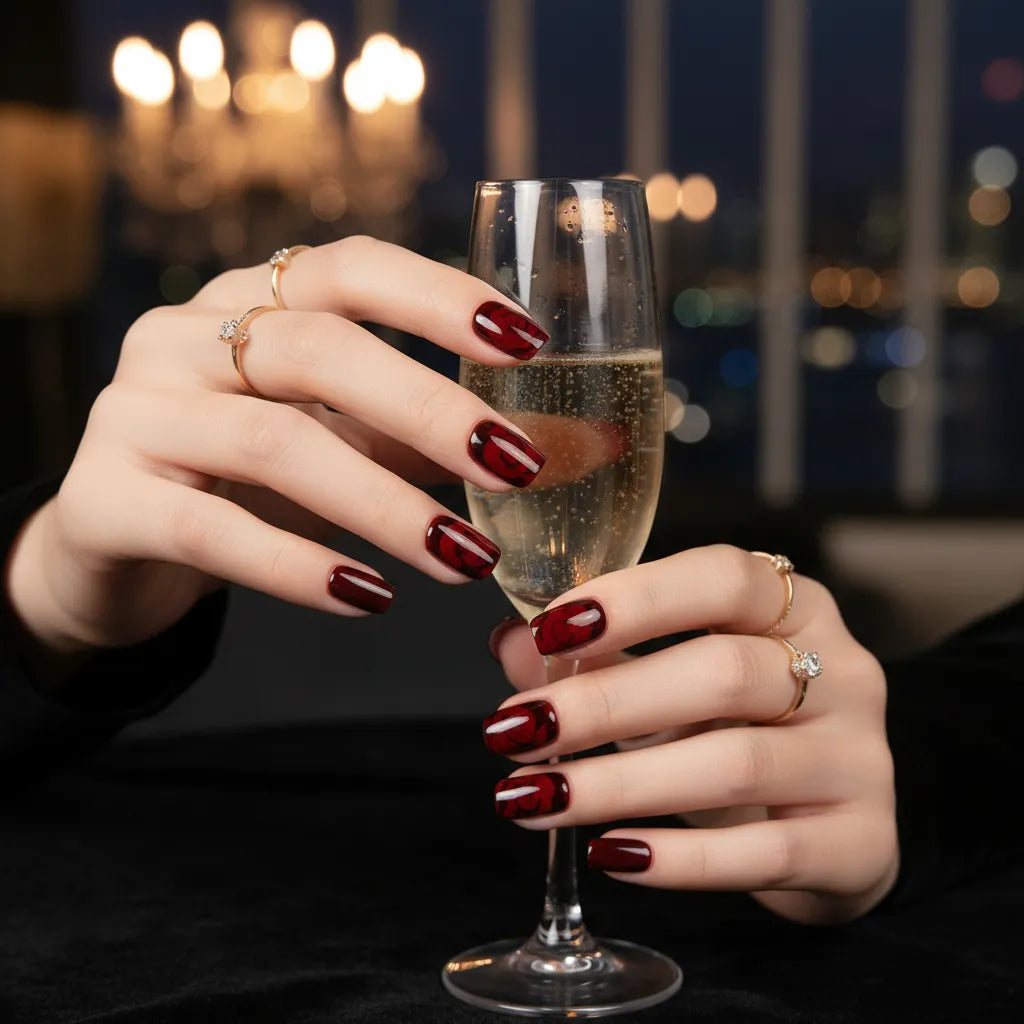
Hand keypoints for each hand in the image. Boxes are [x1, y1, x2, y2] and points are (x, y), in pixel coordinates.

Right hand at [5, 237, 549, 664]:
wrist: (114, 540)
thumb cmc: (250, 480)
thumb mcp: (347, 442)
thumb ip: (444, 440)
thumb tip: (586, 447)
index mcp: (249, 303)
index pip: (350, 269)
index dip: (439, 295)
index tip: (526, 341)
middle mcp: (184, 337)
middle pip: (319, 348)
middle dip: (430, 409)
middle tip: (517, 468)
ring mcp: (136, 413)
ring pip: (273, 442)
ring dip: (384, 504)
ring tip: (464, 558)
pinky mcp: (105, 501)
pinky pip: (210, 530)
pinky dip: (299, 568)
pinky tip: (369, 598)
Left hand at [484, 545, 898, 924]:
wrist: (838, 820)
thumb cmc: (741, 727)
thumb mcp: (673, 679)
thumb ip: (598, 657)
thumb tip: (513, 645)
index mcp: (794, 605)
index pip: (724, 577)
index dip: (636, 597)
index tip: (551, 629)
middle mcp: (840, 670)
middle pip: (722, 673)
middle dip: (604, 702)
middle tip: (514, 731)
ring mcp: (858, 758)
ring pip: (735, 765)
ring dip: (620, 783)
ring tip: (533, 797)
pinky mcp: (859, 841)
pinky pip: (765, 853)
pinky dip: (679, 859)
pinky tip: (610, 854)